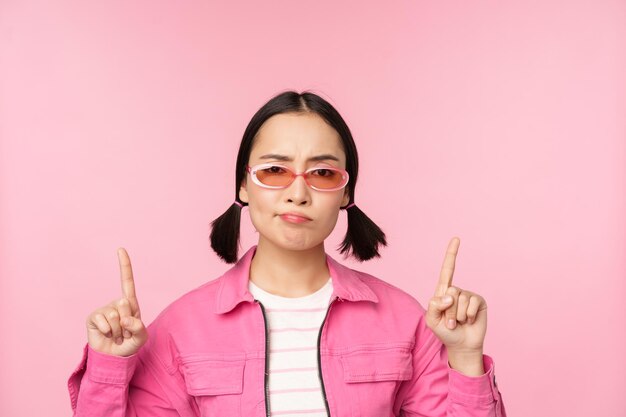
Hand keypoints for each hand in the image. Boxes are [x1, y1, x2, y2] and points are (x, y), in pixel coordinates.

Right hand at [85, 248, 147, 356]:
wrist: (113, 357)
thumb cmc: (129, 344)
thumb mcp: (141, 337)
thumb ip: (139, 328)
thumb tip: (125, 319)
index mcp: (130, 304)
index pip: (127, 282)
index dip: (124, 265)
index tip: (120, 249)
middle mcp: (116, 303)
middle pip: (125, 304)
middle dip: (127, 323)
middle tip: (124, 333)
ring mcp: (104, 309)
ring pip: (115, 315)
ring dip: (118, 330)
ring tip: (116, 335)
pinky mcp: (93, 317)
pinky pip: (104, 321)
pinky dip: (107, 331)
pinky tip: (106, 335)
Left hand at [425, 237, 487, 355]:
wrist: (461, 345)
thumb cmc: (445, 332)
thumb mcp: (432, 320)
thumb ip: (434, 306)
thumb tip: (449, 295)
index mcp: (443, 292)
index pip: (447, 270)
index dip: (452, 254)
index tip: (456, 239)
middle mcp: (456, 291)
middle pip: (450, 292)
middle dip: (448, 311)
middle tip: (450, 322)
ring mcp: (469, 296)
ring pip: (461, 300)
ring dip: (458, 316)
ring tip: (459, 322)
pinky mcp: (479, 302)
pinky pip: (472, 304)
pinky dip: (469, 316)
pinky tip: (469, 321)